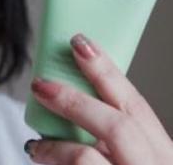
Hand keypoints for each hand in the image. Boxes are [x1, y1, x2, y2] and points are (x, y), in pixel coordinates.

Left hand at [25, 33, 172, 163]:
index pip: (137, 105)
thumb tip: (71, 100)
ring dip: (55, 145)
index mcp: (162, 154)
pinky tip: (40, 157)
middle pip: (119, 124)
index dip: (107, 71)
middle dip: (74, 100)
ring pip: (87, 155)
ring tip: (36, 145)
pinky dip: (53, 160)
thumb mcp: (131, 160)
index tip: (80, 43)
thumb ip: (112, 139)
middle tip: (41, 83)